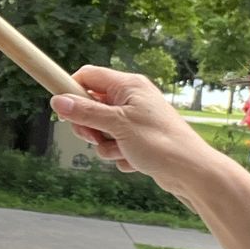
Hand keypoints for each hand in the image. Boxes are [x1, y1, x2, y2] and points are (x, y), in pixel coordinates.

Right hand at [51, 66, 214, 179]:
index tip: (63, 110)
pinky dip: (119, 154)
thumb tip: (57, 101)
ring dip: (105, 145)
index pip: (88, 76)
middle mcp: (131, 98)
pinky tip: (134, 160)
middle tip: (95, 137)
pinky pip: (115, 144)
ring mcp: (135, 119)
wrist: (191, 172)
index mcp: (128, 85)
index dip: (72, 90)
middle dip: (89, 126)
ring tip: (122, 151)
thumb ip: (86, 112)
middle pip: (91, 105)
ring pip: (102, 129)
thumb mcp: (118, 126)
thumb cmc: (160, 143)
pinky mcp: (138, 138)